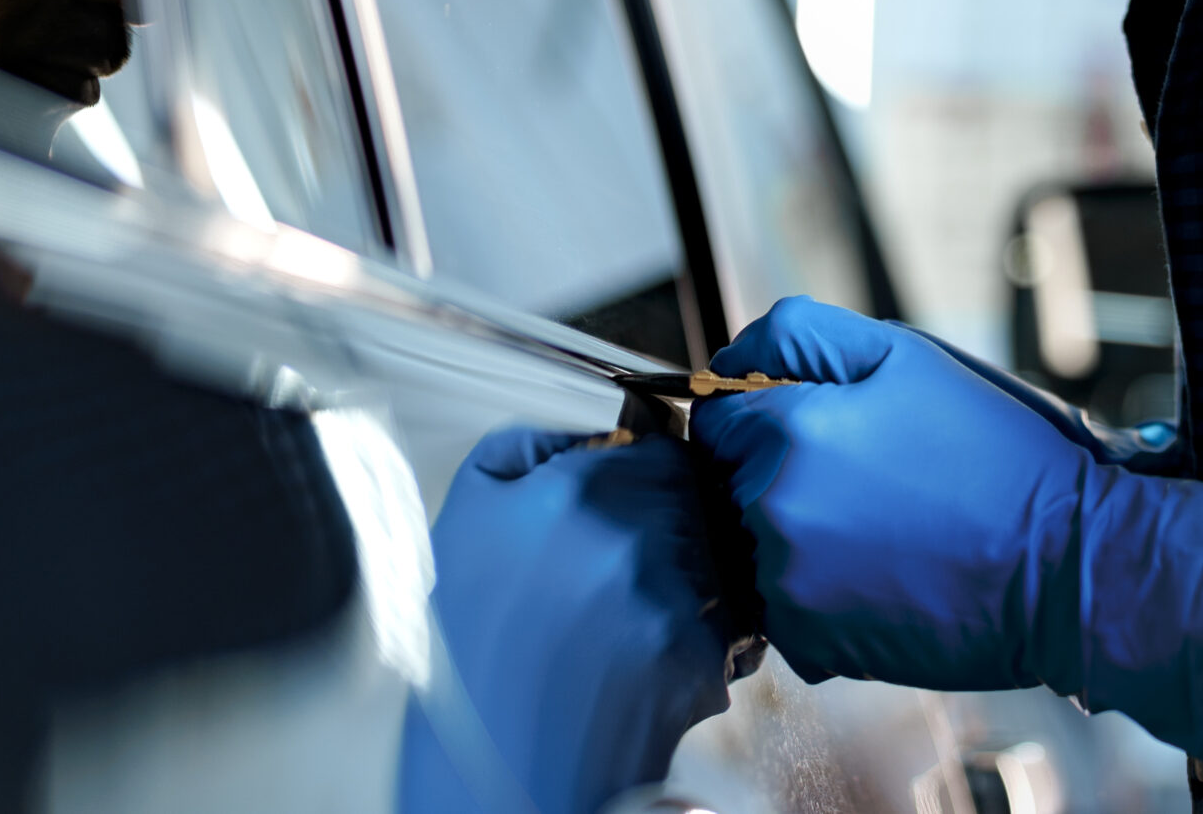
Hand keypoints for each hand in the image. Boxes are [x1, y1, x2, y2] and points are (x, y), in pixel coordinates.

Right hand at [398, 429, 730, 813]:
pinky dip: (709, 641)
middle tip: (629, 573)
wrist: (494, 773)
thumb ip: (523, 449)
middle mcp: (634, 533)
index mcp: (577, 489)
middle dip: (677, 529)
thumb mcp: (467, 521)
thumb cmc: (474, 654)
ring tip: (631, 624)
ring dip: (698, 581)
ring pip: (722, 557)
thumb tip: (587, 428)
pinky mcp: (705, 657)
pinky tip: (648, 664)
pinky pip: (735, 626)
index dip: (654, 477)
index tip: (638, 504)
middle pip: (700, 501)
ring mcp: (676, 597)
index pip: (665, 448)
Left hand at [688, 298, 1202, 761]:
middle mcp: (772, 509)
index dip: (760, 411)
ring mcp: (788, 584)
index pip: (715, 416)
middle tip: (870, 476)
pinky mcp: (812, 644)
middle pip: (733, 482)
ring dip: (801, 534)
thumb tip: (734, 356)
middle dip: (780, 471)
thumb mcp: (909, 358)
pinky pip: (787, 606)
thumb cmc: (997, 456)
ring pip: (758, 546)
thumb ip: (804, 337)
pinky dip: (821, 592)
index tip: (813, 424)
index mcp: (790, 431)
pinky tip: (888, 572)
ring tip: (888, 525)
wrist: (1066, 566)